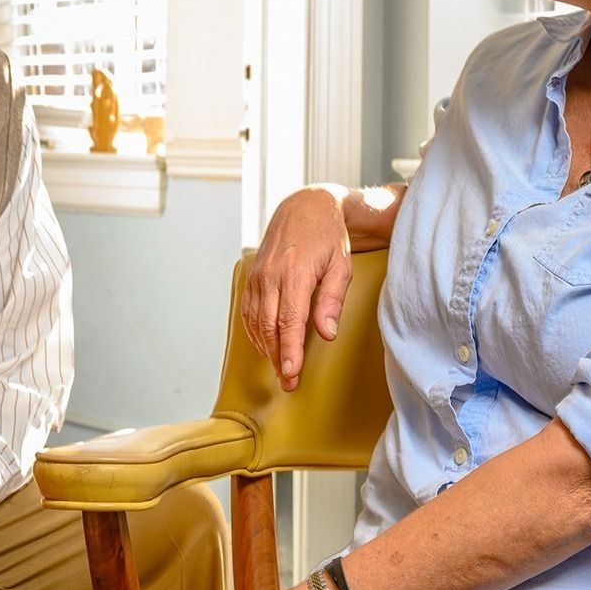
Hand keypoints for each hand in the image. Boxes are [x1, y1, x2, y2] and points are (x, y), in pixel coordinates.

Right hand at [242, 185, 353, 389]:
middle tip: (289, 382)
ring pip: (256, 321)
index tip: (291, 373)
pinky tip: (266, 345)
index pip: (289, 320)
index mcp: (296, 273)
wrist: (304, 208)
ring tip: (280, 369)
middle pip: (269, 326)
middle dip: (278, 357)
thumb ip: (332, 300)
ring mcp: (258, 276)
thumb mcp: (341, 265)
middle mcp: (271, 275)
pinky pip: (249, 311)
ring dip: (266, 348)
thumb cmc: (328, 238)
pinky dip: (256, 332)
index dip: (289, 350)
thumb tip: (327, 334)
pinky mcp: (252, 276)